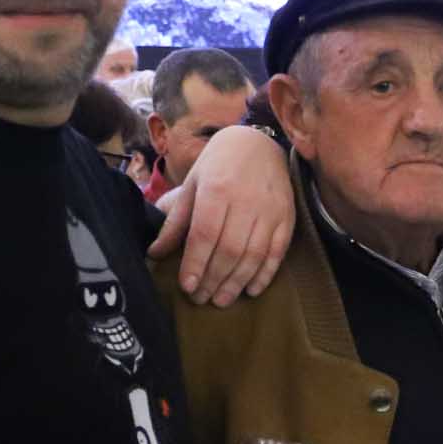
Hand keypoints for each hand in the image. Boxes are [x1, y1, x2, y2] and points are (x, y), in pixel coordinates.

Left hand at [149, 125, 292, 306]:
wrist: (258, 142)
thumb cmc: (219, 164)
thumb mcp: (193, 184)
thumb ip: (177, 220)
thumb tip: (155, 253)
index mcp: (216, 189)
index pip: (205, 234)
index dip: (196, 263)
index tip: (187, 287)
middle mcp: (245, 201)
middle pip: (229, 249)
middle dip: (214, 279)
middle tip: (202, 299)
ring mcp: (270, 211)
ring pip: (253, 255)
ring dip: (237, 282)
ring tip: (222, 300)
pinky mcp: (287, 218)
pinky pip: (277, 253)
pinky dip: (265, 274)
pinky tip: (252, 290)